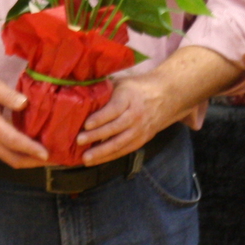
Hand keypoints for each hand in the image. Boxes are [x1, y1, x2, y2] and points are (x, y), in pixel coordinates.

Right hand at [0, 57, 48, 168]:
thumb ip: (8, 95)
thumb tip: (25, 104)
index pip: (14, 141)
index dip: (32, 149)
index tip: (48, 154)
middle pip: (15, 159)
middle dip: (37, 162)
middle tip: (58, 160)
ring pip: (12, 161)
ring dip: (31, 162)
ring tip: (51, 157)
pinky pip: (7, 157)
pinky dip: (23, 157)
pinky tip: (35, 151)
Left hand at [76, 47, 238, 165]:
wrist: (166, 97)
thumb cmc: (136, 88)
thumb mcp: (122, 83)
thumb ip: (104, 89)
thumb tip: (78, 91)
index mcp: (129, 97)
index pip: (114, 109)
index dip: (100, 117)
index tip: (86, 124)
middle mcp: (135, 114)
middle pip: (115, 127)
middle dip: (96, 136)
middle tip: (79, 141)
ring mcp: (140, 129)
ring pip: (119, 143)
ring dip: (101, 152)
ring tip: (85, 158)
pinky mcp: (141, 140)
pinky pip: (124, 151)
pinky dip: (109, 157)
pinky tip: (95, 161)